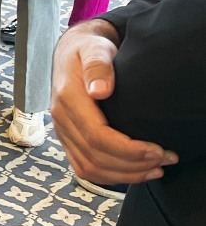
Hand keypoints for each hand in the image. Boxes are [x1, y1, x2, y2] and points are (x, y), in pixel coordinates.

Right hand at [50, 20, 176, 184]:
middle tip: (165, 159)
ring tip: (155, 169)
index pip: (97, 136)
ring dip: (124, 175)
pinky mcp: (67, 138)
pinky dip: (110, 176)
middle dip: (134, 165)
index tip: (158, 149)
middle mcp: (60, 118)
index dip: (129, 150)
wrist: (72, 51)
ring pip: (89, 168)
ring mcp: (62, 130)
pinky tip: (134, 172)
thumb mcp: (95, 48)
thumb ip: (98, 66)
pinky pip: (83, 167)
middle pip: (95, 157)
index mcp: (67, 98)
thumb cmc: (88, 49)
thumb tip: (99, 90)